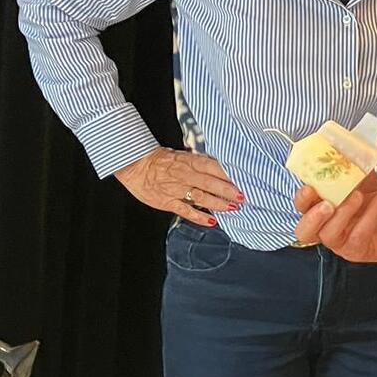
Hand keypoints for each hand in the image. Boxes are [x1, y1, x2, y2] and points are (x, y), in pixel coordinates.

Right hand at [115, 148, 243, 223]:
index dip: (227, 175)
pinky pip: (185, 210)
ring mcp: (176, 189)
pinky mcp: (167, 202)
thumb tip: (220, 167)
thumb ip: (199, 163)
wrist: (134, 165)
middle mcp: (184, 175)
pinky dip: (199, 216)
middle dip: (227, 190)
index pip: (212, 166)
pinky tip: (212, 221)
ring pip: (201, 197)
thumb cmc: (160, 160)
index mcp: (188, 161)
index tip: (241, 180)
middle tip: (242, 197)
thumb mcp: (181, 155)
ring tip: (232, 208)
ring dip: (218, 203)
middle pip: (210, 183)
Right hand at [293, 174, 376, 261]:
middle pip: (304, 231)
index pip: (302, 206)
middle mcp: (326, 227)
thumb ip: (351, 167)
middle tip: (327, 203)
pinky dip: (368, 218)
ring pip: (329, 235)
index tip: (310, 186)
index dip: (302, 198)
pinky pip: (358, 237)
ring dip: (342, 214)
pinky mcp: (358, 250)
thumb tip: (342, 146)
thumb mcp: (365, 179)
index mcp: (322, 207)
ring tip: (358, 196)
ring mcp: (341, 242)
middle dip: (312, 216)